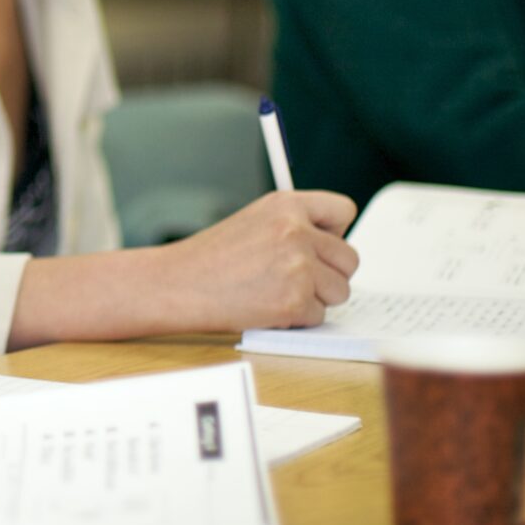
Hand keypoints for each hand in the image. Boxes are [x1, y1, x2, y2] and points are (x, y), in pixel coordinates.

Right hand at [148, 190, 358, 331]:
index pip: (343, 210)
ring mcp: (297, 266)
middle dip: (329, 274)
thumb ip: (294, 226)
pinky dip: (298, 319)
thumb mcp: (254, 221)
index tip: (321, 245)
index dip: (335, 232)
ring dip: (316, 298)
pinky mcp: (293, 301)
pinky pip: (318, 316)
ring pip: (339, 290)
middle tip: (297, 279)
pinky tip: (267, 308)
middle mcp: (296, 230)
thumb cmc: (209, 258)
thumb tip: (333, 247)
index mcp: (286, 205)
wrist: (176, 284)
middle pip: (349, 258)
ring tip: (277, 293)